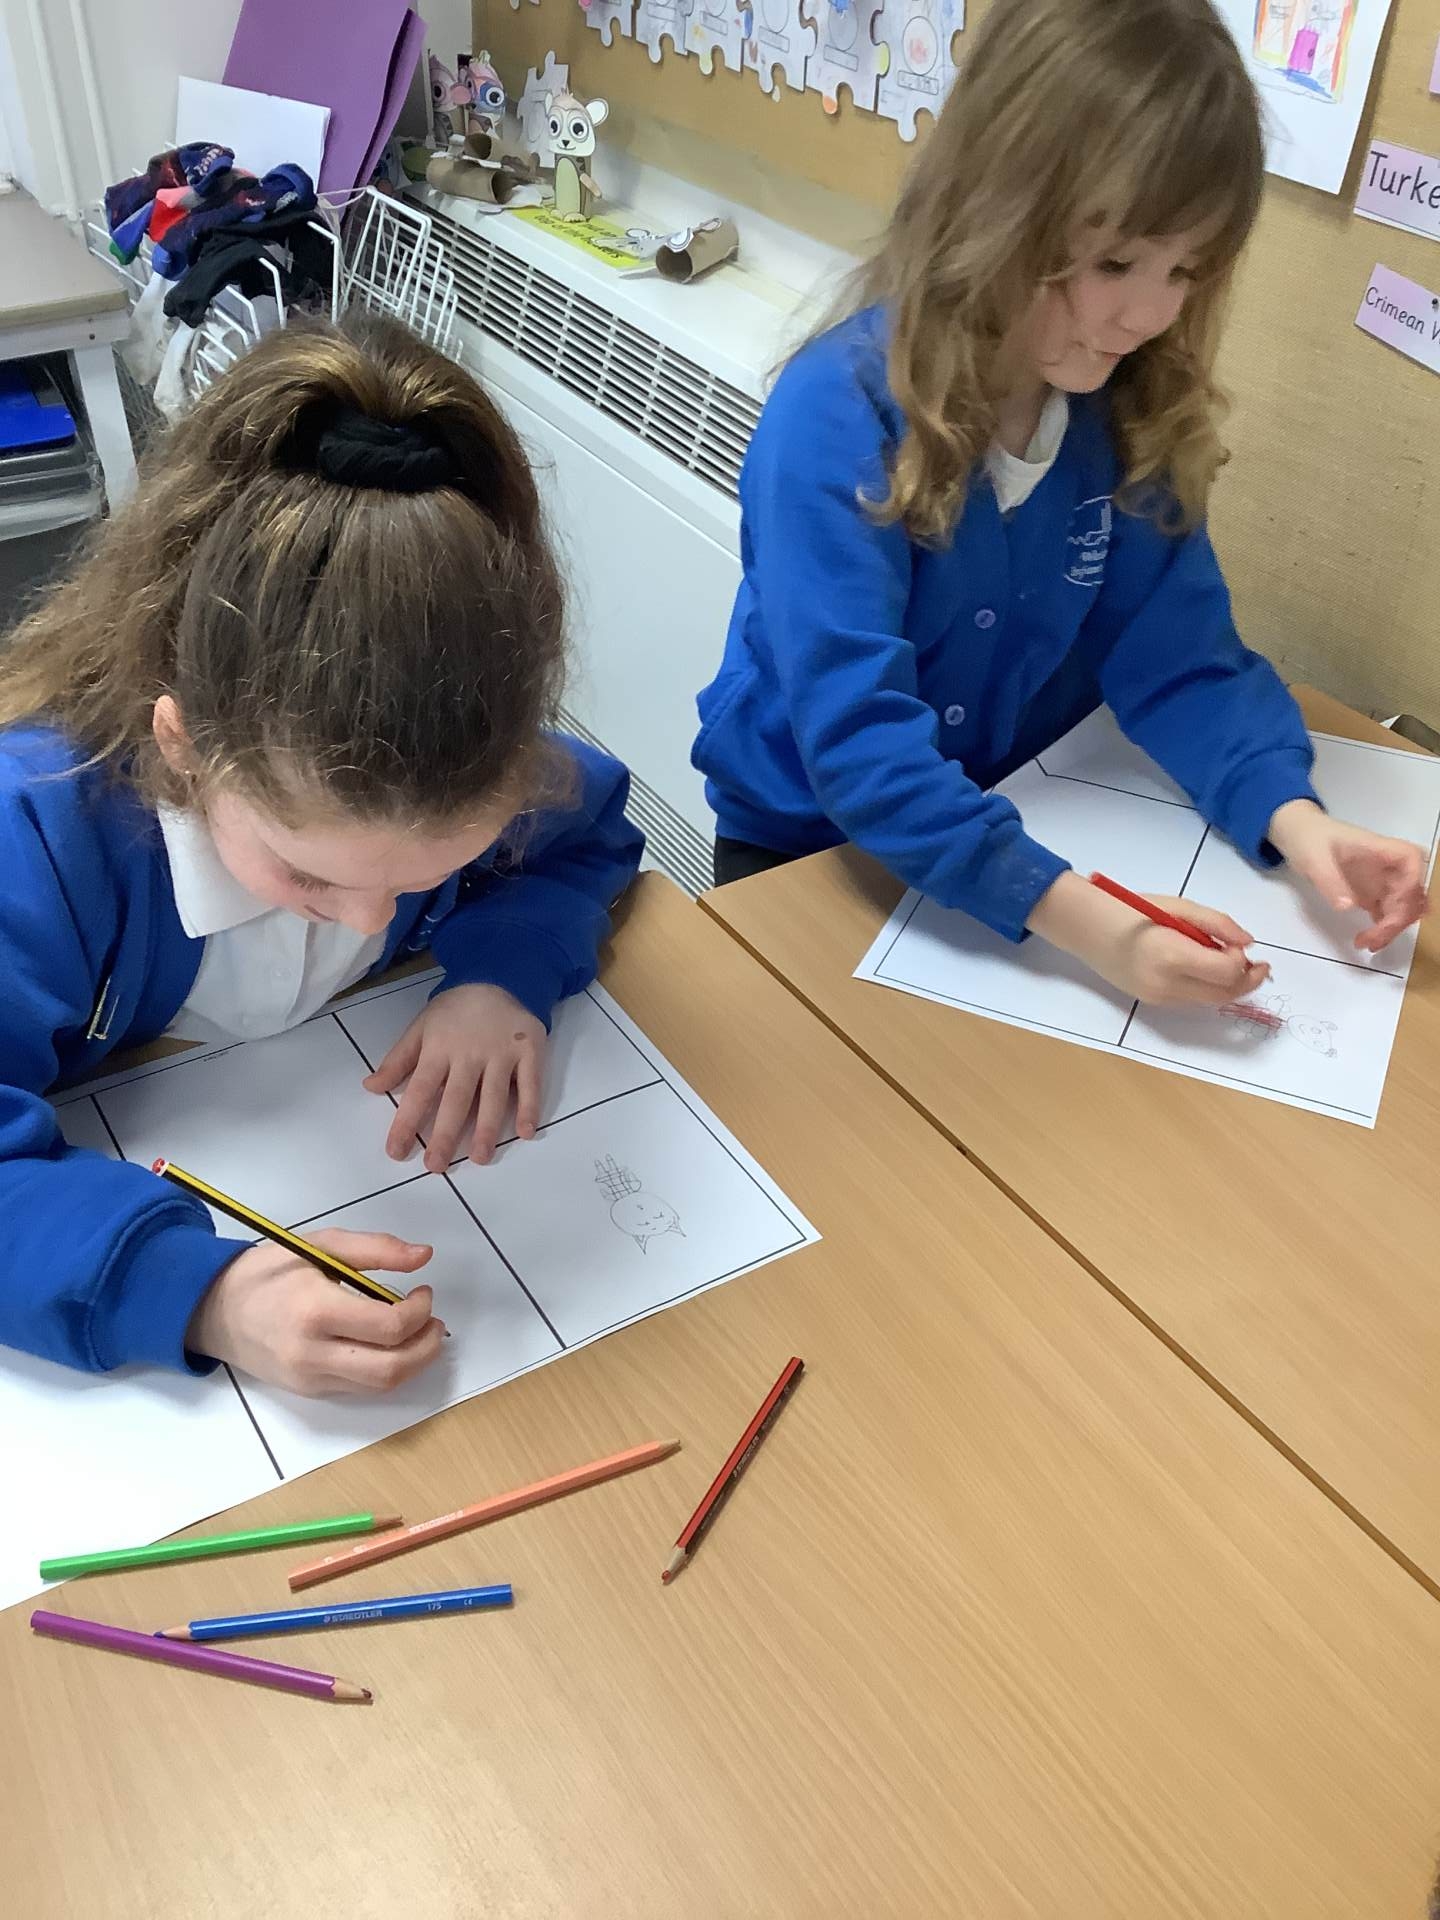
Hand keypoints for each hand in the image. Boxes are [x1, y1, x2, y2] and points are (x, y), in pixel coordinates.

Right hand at [188, 1231, 443, 1395]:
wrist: (213, 1310)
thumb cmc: (267, 1271)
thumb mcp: (319, 1244)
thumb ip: (375, 1249)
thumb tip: (424, 1256)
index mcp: (316, 1310)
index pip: (388, 1326)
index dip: (420, 1311)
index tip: (424, 1290)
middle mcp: (313, 1353)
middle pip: (391, 1368)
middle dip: (427, 1346)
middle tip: (434, 1321)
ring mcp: (310, 1379)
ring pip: (380, 1385)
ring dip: (414, 1363)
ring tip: (422, 1335)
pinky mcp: (309, 1392)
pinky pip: (361, 1389)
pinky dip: (388, 1371)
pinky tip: (392, 1348)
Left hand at [363, 983, 547, 1171]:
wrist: (499, 975)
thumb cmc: (455, 1010)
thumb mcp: (420, 1028)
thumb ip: (398, 1060)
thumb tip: (370, 1087)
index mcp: (439, 1048)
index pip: (420, 1090)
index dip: (407, 1121)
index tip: (396, 1151)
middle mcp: (470, 1053)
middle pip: (456, 1099)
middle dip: (444, 1134)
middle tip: (436, 1166)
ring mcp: (502, 1053)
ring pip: (493, 1096)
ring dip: (487, 1128)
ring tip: (479, 1158)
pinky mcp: (530, 1051)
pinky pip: (530, 1083)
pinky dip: (530, 1107)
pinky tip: (526, 1133)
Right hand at [1028, 871, 1270, 1006]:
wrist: (1089, 929)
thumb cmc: (1133, 909)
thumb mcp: (1179, 906)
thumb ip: (1217, 924)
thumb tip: (1248, 943)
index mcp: (1172, 956)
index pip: (1226, 971)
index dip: (1242, 960)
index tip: (1238, 944)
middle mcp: (1166, 984)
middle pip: (1224, 994)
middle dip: (1248, 981)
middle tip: (1260, 965)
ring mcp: (1159, 998)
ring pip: (1210, 1001)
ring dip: (1228, 985)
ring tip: (1231, 963)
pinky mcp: (1153, 1003)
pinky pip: (1192, 999)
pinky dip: (1207, 987)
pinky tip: (1205, 969)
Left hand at [1268, 800, 1428, 952]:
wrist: (1298, 834)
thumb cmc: (1308, 838)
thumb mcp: (1314, 859)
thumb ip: (1330, 881)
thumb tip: (1347, 907)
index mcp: (1383, 849)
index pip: (1412, 864)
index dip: (1409, 888)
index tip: (1389, 909)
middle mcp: (1389, 866)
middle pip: (1413, 892)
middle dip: (1399, 919)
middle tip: (1373, 939)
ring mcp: (1383, 882)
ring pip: (1404, 908)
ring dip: (1392, 928)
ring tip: (1366, 944)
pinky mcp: (1373, 895)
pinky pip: (1389, 914)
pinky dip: (1383, 929)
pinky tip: (1365, 940)